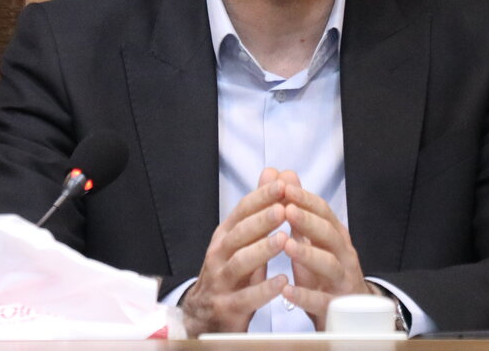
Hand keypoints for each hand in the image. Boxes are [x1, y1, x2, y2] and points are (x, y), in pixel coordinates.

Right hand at [180, 169, 288, 336]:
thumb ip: (259, 208)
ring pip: (240, 262)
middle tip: (283, 208)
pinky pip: (246, 298)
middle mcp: (219, 255)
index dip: (260, 198)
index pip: (241, 211)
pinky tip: (282, 281)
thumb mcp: (241, 239)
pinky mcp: (228, 307)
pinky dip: (264, 289)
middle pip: (239, 234)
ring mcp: (221, 281)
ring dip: (263, 250)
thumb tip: (272, 173)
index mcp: (224, 236)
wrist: (204, 314)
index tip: (282, 185)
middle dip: (261, 220)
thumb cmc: (230, 272)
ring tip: (284, 240)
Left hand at [274, 171, 371, 329]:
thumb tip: (285, 175)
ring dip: (307, 254)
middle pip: (329, 234)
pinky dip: (304, 296)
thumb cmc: (323, 271)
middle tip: (286, 209)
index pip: (324, 211)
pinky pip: (322, 301)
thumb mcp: (311, 240)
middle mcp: (343, 255)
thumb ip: (299, 210)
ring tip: (286, 244)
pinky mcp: (336, 308)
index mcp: (335, 236)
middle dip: (308, 221)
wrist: (349, 316)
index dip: (305, 199)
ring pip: (329, 265)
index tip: (284, 187)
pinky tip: (286, 290)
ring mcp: (342, 281)